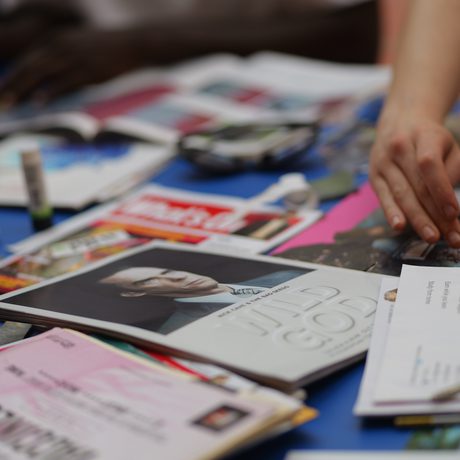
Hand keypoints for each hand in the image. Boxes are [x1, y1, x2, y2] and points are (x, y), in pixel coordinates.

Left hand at [0, 27, 145, 105]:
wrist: (132, 44)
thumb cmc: (108, 48)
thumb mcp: (81, 48)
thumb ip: (64, 59)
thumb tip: (54, 79)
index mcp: (57, 40)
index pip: (27, 59)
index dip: (12, 76)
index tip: (2, 90)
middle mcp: (60, 47)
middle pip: (28, 66)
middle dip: (10, 84)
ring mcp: (73, 58)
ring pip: (40, 73)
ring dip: (21, 89)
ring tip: (8, 103)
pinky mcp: (87, 71)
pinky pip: (64, 82)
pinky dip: (50, 92)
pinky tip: (38, 102)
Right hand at [370, 113, 459, 246]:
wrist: (398, 123)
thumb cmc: (429, 139)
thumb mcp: (448, 145)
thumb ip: (452, 169)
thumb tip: (447, 203)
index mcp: (422, 136)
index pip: (429, 165)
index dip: (441, 190)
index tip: (455, 213)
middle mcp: (398, 148)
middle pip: (416, 186)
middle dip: (434, 214)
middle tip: (450, 236)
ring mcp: (382, 163)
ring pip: (401, 195)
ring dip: (418, 219)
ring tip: (432, 237)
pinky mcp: (373, 176)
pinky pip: (384, 197)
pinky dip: (392, 212)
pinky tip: (399, 227)